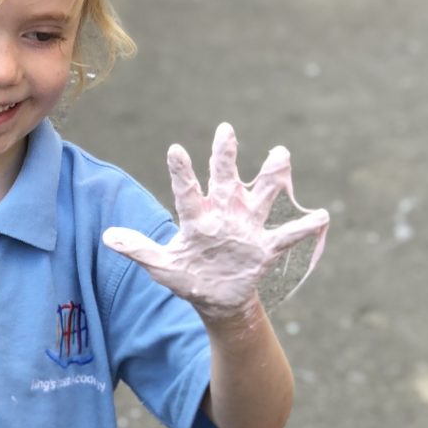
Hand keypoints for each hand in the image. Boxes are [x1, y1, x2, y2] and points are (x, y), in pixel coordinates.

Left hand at [102, 123, 328, 320]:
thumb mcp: (161, 266)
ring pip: (261, 195)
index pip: (186, 190)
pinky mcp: (264, 247)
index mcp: (197, 217)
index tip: (176, 149)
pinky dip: (304, 227)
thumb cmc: (188, 276)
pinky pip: (287, 235)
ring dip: (270, 176)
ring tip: (280, 153)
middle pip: (224, 179)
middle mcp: (223, 213)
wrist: (217, 298)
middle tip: (225, 129)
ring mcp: (246, 227)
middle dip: (224, 155)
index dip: (181, 171)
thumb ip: (138, 249)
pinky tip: (322, 216)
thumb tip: (106, 237)